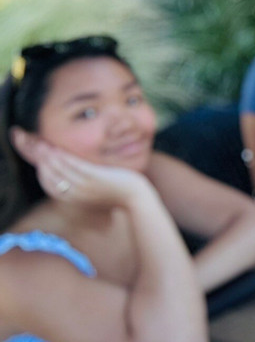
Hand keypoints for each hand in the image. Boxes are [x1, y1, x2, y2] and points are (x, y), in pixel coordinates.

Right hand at [35, 144, 151, 209]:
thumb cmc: (115, 191)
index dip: (40, 169)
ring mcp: (84, 186)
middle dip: (39, 159)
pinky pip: (74, 166)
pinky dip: (63, 157)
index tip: (36, 156)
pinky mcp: (95, 177)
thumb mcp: (92, 189)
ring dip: (47, 156)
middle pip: (49, 175)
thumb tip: (69, 170)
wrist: (135, 197)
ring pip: (58, 170)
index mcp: (73, 198)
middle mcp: (75, 193)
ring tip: (42, 144)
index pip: (48, 184)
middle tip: (33, 144)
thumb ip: (79, 183)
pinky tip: (57, 149)